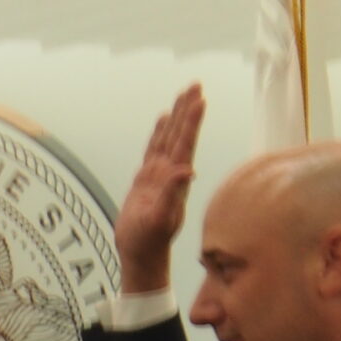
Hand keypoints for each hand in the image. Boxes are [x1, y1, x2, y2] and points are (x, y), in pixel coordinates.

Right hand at [114, 85, 204, 292]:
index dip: (192, 121)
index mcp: (175, 179)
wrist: (141, 254)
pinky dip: (159, 133)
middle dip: (187, 110)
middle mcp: (170, 173)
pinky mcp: (147, 180)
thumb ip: (172, 194)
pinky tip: (162, 120)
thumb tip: (186, 170)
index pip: (185, 143)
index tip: (199, 100)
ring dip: (177, 117)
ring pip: (168, 138)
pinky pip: (154, 149)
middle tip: (195, 85)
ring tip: (183, 94)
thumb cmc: (150, 241)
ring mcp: (159, 175)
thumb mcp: (161, 219)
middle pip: (180, 135)